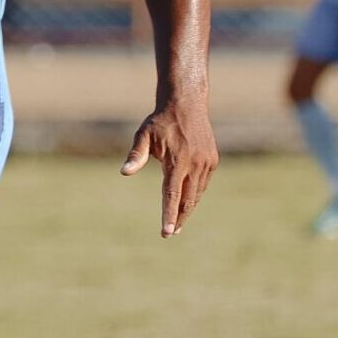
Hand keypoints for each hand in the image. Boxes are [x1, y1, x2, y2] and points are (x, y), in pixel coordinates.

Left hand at [121, 94, 218, 236]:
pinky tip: (186, 200)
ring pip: (197, 193)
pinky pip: (203, 183)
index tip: (167, 232)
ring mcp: (206, 162)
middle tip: (171, 233)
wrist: (186, 104)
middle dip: (180, 218)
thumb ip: (136, 155)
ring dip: (187, 208)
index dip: (169, 215)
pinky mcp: (212, 160)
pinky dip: (194, 193)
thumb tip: (124, 172)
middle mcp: (195, 163)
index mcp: (177, 160)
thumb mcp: (143, 135)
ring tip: (178, 222)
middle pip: (188, 199)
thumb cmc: (160, 121)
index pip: (172, 194)